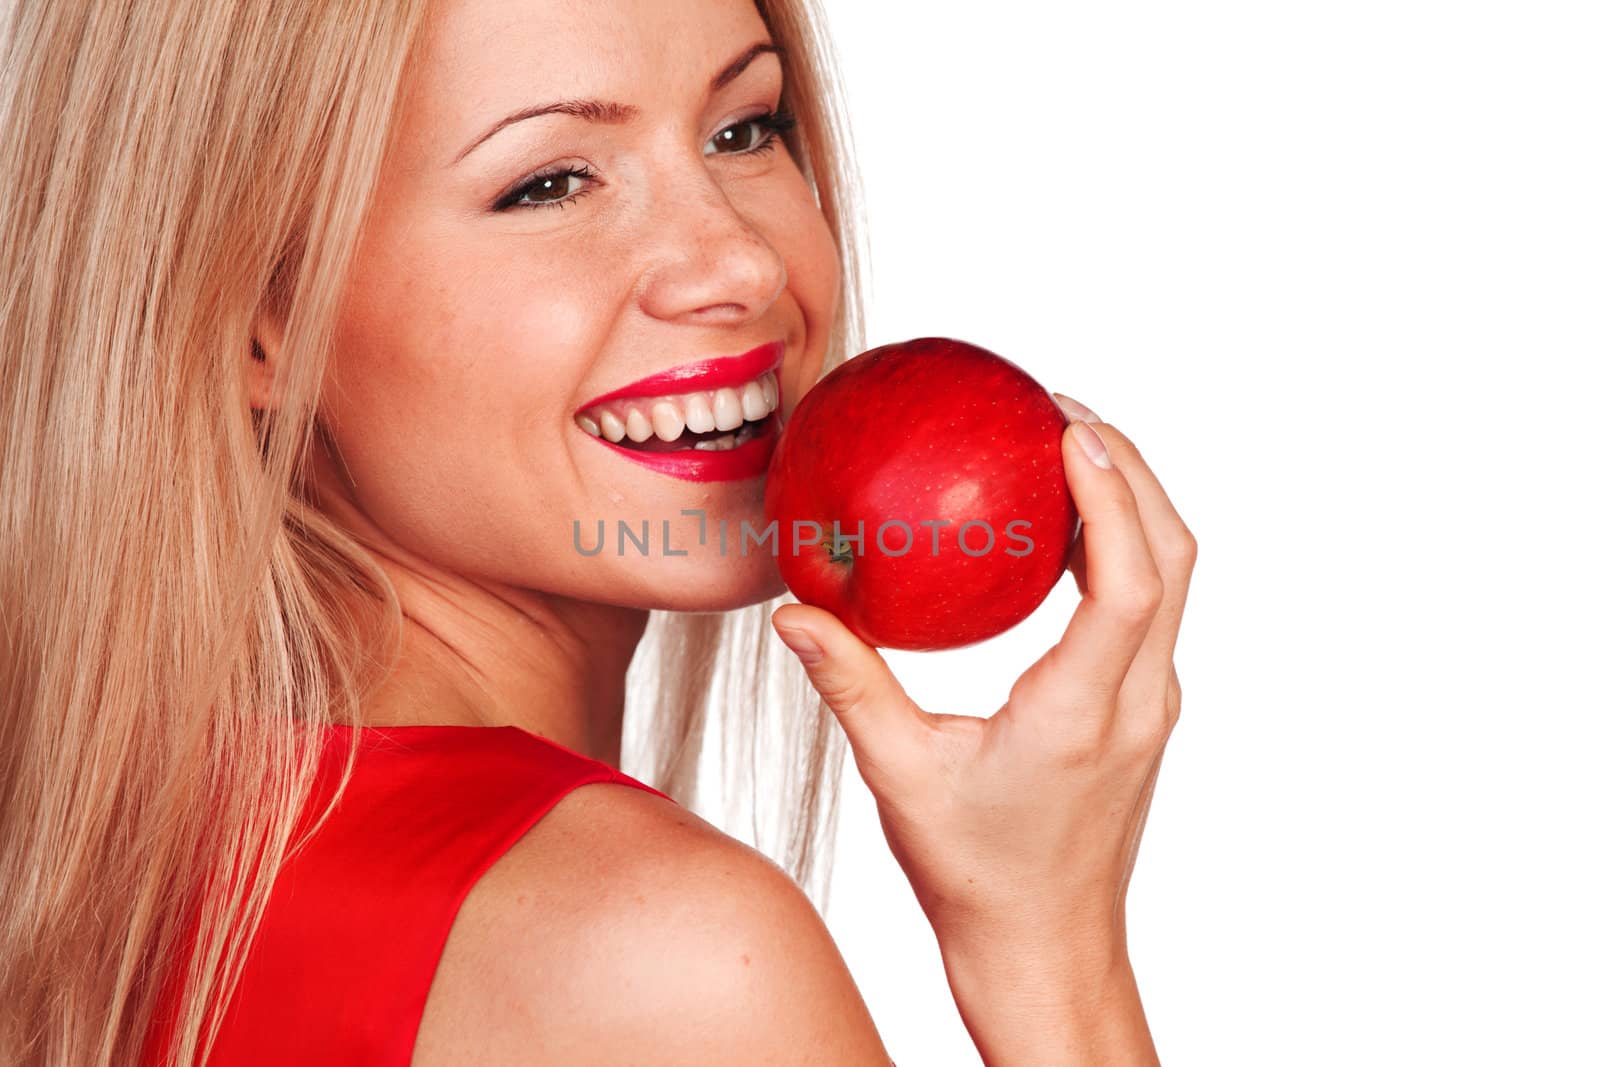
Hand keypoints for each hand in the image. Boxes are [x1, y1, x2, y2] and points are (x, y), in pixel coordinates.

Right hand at [771, 395, 1196, 965]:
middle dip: (1133, 471)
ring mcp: (1151, 706)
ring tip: (1069, 450)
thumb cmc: (976, 873)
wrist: (1045, 944)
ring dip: (1135, 504)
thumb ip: (852, 686)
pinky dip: (1122, 547)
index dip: (1113, 495)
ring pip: (1174, 578)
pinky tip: (1058, 532)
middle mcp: (1137, 701)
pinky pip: (1149, 605)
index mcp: (1082, 714)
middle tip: (1062, 412)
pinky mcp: (1143, 710)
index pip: (1127, 582)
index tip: (1071, 428)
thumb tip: (795, 614)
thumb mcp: (900, 776)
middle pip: (1174, 557)